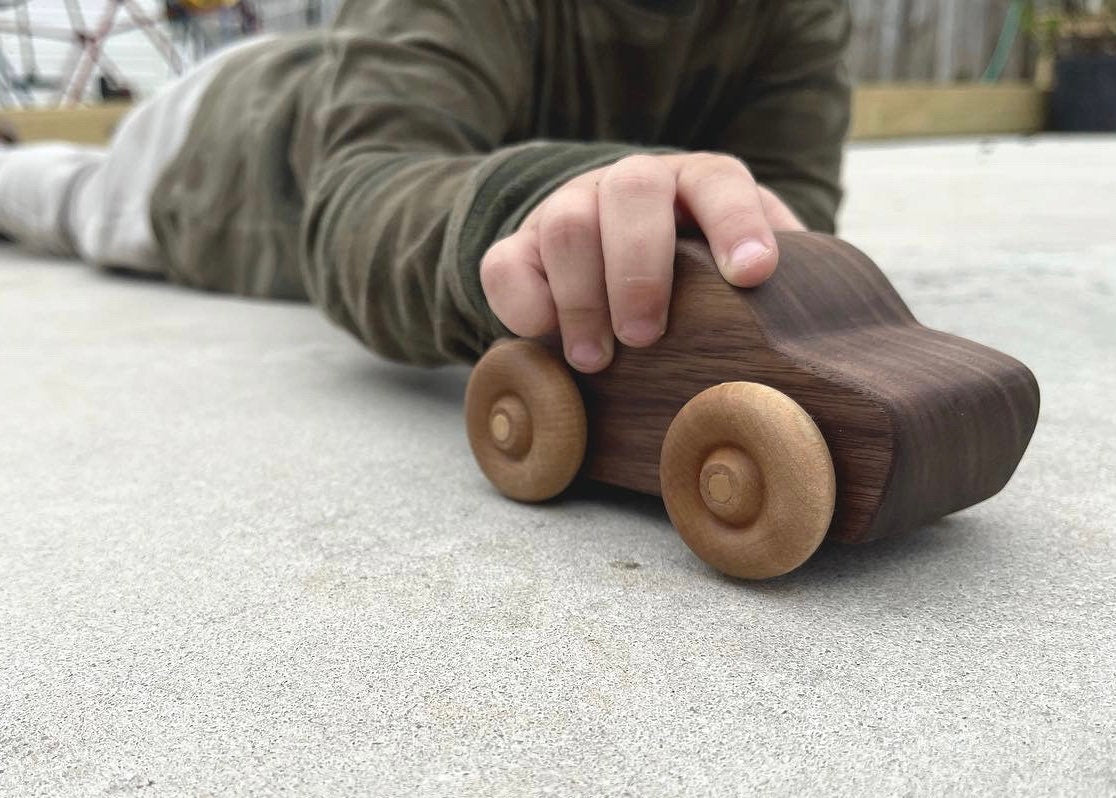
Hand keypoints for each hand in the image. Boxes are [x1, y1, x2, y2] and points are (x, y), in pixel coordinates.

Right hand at [480, 152, 805, 372]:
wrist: (609, 249)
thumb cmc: (693, 273)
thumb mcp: (738, 265)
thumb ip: (778, 282)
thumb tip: (818, 339)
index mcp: (696, 184)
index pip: (719, 182)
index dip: (736, 223)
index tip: (754, 276)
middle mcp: (630, 184)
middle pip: (629, 192)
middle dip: (638, 267)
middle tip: (645, 335)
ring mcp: (569, 209)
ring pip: (565, 225)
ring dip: (580, 297)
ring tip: (598, 361)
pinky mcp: (520, 247)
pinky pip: (505, 264)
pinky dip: (522, 304)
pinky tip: (547, 338)